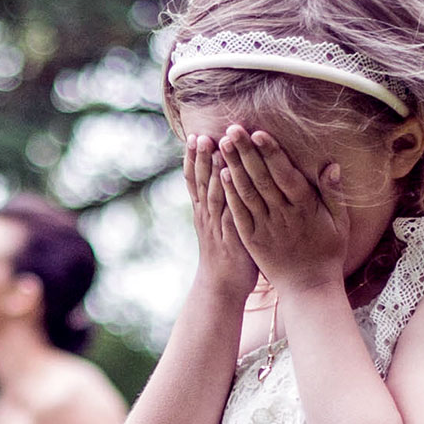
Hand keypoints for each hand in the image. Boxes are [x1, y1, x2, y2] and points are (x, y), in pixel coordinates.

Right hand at [185, 135, 258, 304]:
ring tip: (213, 146)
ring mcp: (216, 226)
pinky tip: (226, 176)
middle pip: (200, 182)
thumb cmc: (227, 256)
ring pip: (211, 192)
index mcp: (203, 212)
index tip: (193, 136)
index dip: (193, 159)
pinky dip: (225, 192)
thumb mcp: (220, 226)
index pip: (195, 180)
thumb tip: (225, 180)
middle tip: (200, 134)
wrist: (221, 288)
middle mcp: (206, 216)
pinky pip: (227, 209)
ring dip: (211, 168)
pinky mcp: (229, 235)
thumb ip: (222, 203)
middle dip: (200, 158)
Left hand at [216, 126, 349, 294]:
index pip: (285, 175)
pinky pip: (239, 214)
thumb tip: (332, 165)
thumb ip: (334, 194)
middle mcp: (283, 216)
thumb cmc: (328, 252)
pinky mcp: (253, 239)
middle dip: (246, 153)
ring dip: (233, 167)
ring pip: (247, 193)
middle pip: (261, 179)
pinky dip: (230, 194)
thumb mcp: (340, 223)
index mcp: (305, 208)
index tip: (258, 132)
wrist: (309, 288)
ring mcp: (265, 228)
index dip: (271, 153)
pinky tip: (221, 175)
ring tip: (222, 144)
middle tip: (232, 129)